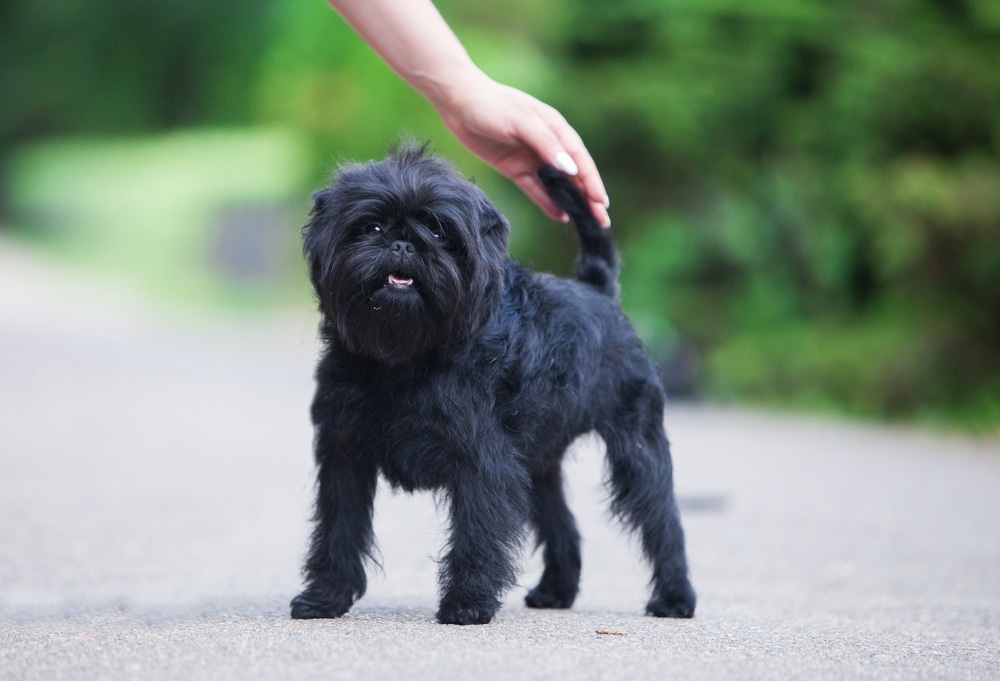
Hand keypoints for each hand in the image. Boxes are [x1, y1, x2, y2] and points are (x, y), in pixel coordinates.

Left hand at [434, 77, 610, 225]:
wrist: (458, 102)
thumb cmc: (492, 105)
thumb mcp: (521, 122)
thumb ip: (547, 145)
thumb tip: (571, 169)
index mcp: (555, 127)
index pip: (580, 158)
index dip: (592, 181)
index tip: (601, 202)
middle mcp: (548, 144)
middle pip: (573, 174)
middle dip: (588, 197)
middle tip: (601, 221)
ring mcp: (531, 157)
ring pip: (556, 184)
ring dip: (570, 202)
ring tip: (585, 223)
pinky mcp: (515, 168)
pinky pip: (535, 189)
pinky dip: (547, 202)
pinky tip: (561, 216)